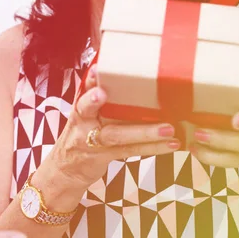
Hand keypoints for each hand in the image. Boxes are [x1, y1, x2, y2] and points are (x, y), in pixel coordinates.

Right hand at [47, 64, 180, 189]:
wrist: (67, 169)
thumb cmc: (84, 132)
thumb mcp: (86, 113)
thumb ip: (102, 96)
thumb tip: (135, 73)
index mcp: (81, 106)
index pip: (82, 89)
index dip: (89, 81)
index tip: (97, 70)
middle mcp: (83, 121)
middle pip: (88, 110)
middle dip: (96, 101)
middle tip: (103, 93)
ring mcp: (92, 141)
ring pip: (116, 135)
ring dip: (144, 131)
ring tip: (168, 128)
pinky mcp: (105, 156)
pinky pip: (130, 151)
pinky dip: (153, 148)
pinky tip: (171, 144)